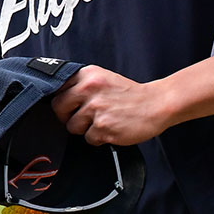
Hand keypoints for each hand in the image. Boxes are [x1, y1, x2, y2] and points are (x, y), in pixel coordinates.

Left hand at [51, 65, 169, 146]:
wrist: (156, 104)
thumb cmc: (129, 95)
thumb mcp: (103, 78)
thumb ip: (81, 84)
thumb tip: (58, 98)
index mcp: (88, 74)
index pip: (57, 89)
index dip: (63, 101)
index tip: (70, 106)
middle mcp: (89, 89)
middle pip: (58, 108)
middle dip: (68, 116)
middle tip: (84, 117)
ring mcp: (95, 108)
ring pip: (72, 126)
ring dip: (85, 129)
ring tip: (103, 121)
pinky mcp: (103, 127)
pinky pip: (88, 139)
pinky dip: (98, 138)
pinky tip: (111, 129)